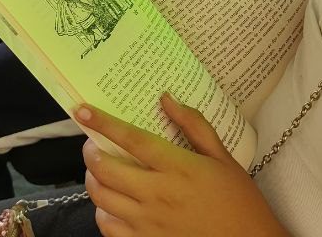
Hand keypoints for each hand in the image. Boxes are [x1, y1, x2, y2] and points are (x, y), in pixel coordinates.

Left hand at [75, 96, 288, 236]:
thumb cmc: (239, 201)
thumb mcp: (223, 158)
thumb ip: (195, 126)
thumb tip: (167, 99)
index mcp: (178, 167)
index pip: (131, 139)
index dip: (103, 123)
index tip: (82, 111)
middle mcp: (157, 194)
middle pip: (105, 169)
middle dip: (91, 152)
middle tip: (93, 145)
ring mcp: (148, 222)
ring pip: (101, 197)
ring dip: (93, 180)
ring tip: (98, 171)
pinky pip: (108, 227)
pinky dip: (102, 212)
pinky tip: (110, 204)